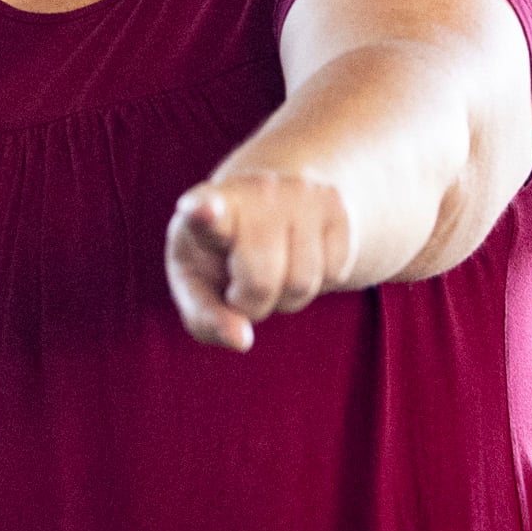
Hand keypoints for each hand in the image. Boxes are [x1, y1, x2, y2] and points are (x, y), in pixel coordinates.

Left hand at [165, 169, 357, 350]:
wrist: (268, 209)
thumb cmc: (219, 258)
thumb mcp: (196, 286)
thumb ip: (207, 318)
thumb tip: (241, 340)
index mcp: (203, 206)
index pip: (204, 209)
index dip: (204, 213)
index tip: (202, 209)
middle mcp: (253, 190)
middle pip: (261, 281)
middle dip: (253, 303)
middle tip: (241, 287)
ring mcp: (298, 192)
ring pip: (302, 283)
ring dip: (287, 297)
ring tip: (273, 270)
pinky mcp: (335, 204)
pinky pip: (335, 274)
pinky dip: (318, 283)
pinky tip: (298, 259)